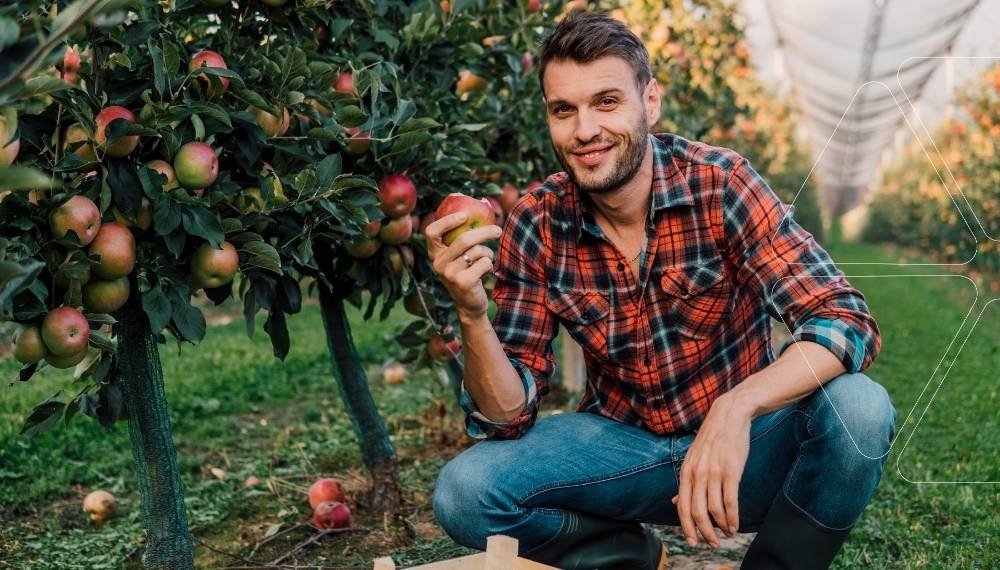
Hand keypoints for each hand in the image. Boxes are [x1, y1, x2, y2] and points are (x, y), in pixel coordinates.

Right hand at [425, 212, 501, 320]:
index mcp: (435, 254)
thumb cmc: (468, 271)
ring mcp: (449, 274)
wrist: (470, 304)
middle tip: (497, 229)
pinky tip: (485, 274)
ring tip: (487, 260)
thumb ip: (468, 231)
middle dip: (484, 232)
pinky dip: (490, 265)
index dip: (446, 221)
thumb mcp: (463, 254)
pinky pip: (485, 263)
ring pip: (477, 251)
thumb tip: (486, 201)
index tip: (464, 215)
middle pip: (463, 239)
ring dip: (488, 253)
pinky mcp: (463, 283)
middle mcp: (438, 263)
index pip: (431, 232)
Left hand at [671, 393, 751, 547]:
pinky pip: (730, 501)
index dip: (686, 527)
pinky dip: (733, 517)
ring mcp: (713, 472)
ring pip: (714, 510)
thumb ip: (685, 481)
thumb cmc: (712, 439)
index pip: (682, 506)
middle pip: (697, 512)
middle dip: (704, 533)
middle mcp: (697, 474)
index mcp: (686, 472)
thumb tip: (674, 500)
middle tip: (712, 543)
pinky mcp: (731, 471)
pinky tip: (735, 525)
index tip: (693, 541)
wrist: (729, 416)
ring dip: (721, 526)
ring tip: (727, 533)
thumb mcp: (693, 458)